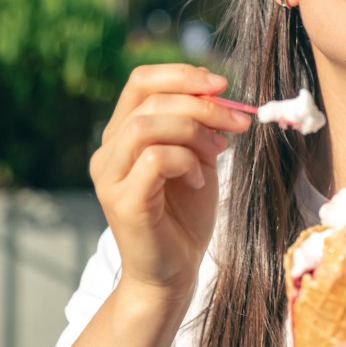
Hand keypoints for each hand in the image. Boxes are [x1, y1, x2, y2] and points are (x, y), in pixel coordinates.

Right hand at [90, 64, 250, 297]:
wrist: (174, 271)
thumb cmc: (186, 214)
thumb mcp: (198, 157)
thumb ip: (199, 125)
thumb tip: (218, 91)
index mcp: (122, 134)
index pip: (141, 81)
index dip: (183, 75)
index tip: (223, 85)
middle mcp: (108, 152)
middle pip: (149, 100)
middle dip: (203, 105)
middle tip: (238, 123)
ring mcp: (109, 177)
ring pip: (146, 126)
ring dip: (194, 131)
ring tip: (218, 153)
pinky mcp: (121, 202)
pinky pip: (155, 160)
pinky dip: (186, 161)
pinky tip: (200, 180)